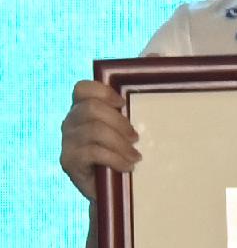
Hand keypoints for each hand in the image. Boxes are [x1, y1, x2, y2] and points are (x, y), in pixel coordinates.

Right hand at [58, 79, 135, 203]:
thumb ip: (142, 89)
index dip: (103, 92)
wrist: (118, 192)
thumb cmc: (128, 152)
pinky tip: (128, 166)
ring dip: (119, 143)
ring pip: (93, 130)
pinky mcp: (69, 162)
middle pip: (90, 108)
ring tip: (135, 156)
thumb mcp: (136, 122)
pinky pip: (91, 152)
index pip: (82, 88)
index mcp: (84, 108)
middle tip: (137, 138)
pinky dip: (115, 158)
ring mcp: (67, 142)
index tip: (124, 104)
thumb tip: (158, 56)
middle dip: (118, 122)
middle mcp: (71, 122)